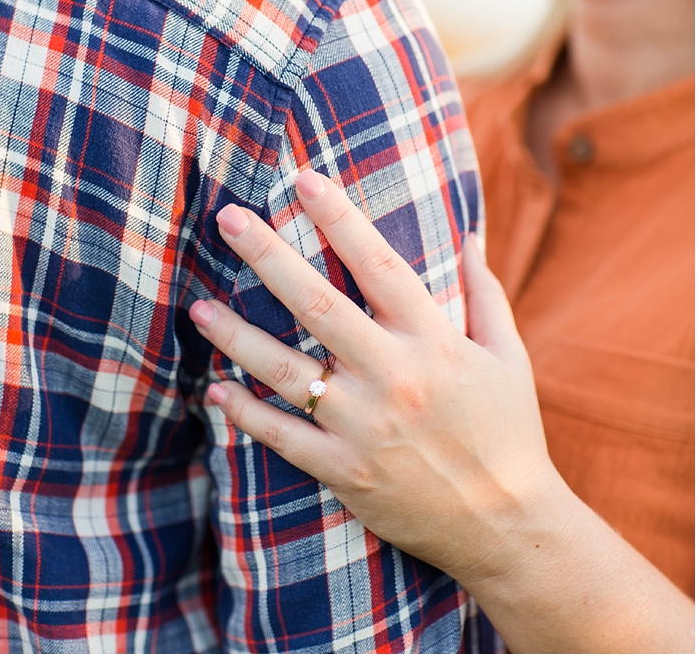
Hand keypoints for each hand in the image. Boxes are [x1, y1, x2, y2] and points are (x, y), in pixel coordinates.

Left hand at [190, 169, 563, 589]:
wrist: (509, 529)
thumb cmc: (507, 433)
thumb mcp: (508, 358)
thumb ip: (483, 295)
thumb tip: (467, 234)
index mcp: (434, 342)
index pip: (381, 265)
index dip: (341, 218)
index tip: (303, 178)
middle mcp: (395, 377)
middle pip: (318, 304)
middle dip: (269, 256)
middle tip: (229, 217)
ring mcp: (365, 426)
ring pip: (284, 369)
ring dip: (236, 335)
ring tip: (198, 306)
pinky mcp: (345, 471)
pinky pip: (281, 436)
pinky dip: (245, 412)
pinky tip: (215, 389)